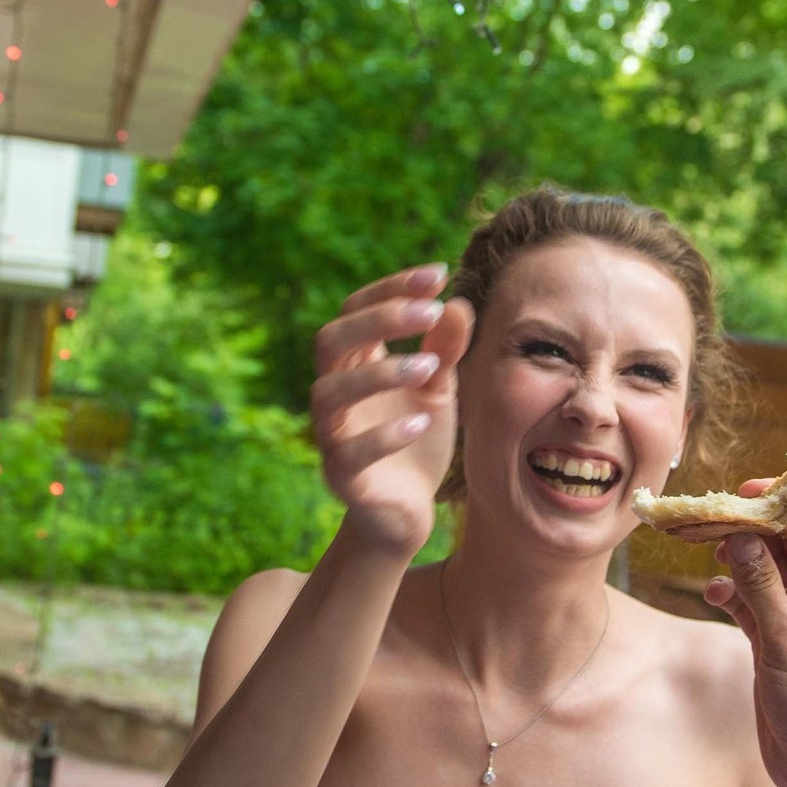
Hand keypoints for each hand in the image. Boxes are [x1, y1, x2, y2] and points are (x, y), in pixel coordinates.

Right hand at [310, 264, 473, 555]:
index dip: (392, 287)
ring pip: (328, 392)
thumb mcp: (438, 389)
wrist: (407, 511)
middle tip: (430, 311)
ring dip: (379, 373)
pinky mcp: (341, 475)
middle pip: (330, 339)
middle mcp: (334, 393)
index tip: (439, 274)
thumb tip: (458, 305)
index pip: (354, 309)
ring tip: (429, 369)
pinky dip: (384, 435)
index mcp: (353, 364)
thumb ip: (445, 350)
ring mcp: (331, 434)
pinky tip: (421, 424)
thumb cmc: (416, 440)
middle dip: (378, 318)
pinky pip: (349, 452)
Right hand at [705, 489, 786, 786]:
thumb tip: (740, 537)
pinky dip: (733, 594)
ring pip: (769, 569)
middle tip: (718, 516)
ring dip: (742, 558)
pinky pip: (754, 600)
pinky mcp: (778, 639)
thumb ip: (763, 588)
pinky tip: (713, 594)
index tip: (750, 490)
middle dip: (756, 528)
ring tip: (712, 550)